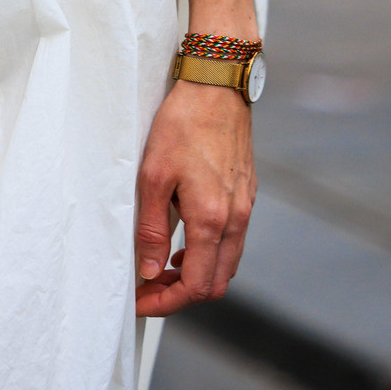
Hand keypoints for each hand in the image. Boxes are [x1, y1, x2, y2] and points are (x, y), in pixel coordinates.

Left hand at [134, 79, 255, 315]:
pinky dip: (211, 252)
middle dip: (183, 294)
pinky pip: (234, 240)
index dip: (167, 302)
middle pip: (217, 283)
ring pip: (228, 263)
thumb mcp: (154, 175)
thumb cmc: (182, 124)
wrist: (217, 86)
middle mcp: (236, 219)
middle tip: (151, 288)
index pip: (197, 286)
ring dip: (199, 274)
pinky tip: (187, 239)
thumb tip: (151, 271)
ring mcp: (245, 207)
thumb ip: (153, 228)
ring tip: (164, 266)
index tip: (143, 301)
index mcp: (212, 220)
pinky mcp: (247, 193)